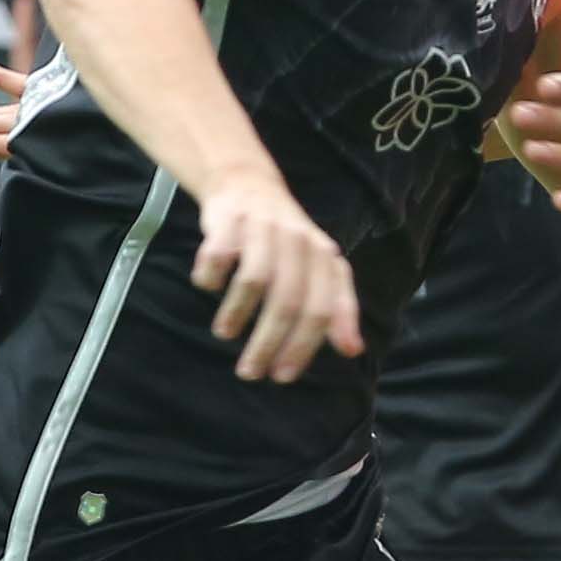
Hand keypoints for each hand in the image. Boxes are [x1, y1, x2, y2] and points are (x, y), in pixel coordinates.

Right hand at [191, 166, 361, 383]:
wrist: (249, 184)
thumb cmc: (287, 242)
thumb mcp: (321, 270)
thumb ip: (338, 309)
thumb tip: (353, 350)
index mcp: (323, 256)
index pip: (319, 309)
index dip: (302, 346)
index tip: (283, 376)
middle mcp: (297, 240)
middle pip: (287, 301)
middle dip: (268, 343)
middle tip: (250, 372)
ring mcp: (263, 227)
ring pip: (254, 280)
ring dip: (236, 313)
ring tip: (226, 333)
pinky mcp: (229, 220)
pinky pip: (218, 255)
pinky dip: (211, 277)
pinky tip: (208, 287)